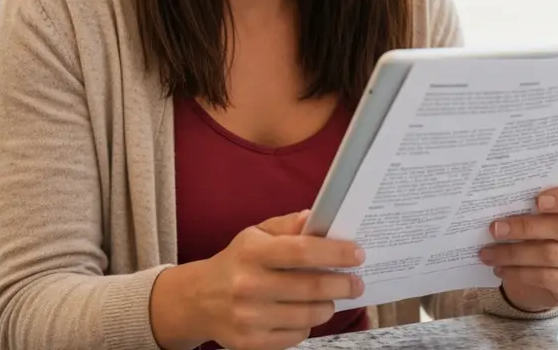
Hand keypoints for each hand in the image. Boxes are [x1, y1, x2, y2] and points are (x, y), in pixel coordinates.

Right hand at [152, 211, 365, 349]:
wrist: (199, 299)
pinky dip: (308, 325)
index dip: (335, 252)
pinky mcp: (250, 343)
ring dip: (328, 306)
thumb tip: (318, 219)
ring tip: (332, 297)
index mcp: (253, 252)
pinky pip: (295, 336)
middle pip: (310, 287)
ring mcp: (249, 317)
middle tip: (357, 283)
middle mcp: (249, 285)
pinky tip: (306, 313)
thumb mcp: (258, 233)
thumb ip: (289, 225)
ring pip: (307, 315)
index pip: (303, 251)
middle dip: (342, 284)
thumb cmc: (238, 260)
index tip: (358, 254)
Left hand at [479, 184, 557, 312]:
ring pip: (549, 255)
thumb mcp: (532, 216)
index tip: (537, 200)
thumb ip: (524, 206)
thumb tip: (494, 201)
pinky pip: (546, 277)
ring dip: (513, 254)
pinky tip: (500, 269)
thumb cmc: (535, 233)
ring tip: (488, 254)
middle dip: (522, 227)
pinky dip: (519, 273)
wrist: (543, 274)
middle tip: (494, 229)